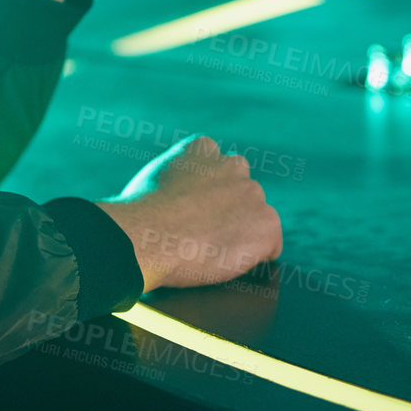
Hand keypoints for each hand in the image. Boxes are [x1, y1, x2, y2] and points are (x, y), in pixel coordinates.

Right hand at [92, 135, 282, 291]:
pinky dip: (255, 257)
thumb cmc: (140, 214)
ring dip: (242, 231)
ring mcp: (252, 194)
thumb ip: (177, 178)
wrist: (146, 235)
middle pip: (241, 190)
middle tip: (204, 232)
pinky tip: (228, 261)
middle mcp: (232, 165)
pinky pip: (270, 246)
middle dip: (229, 209)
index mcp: (202, 148)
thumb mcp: (153, 178)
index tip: (195, 209)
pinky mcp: (266, 224)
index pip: (217, 166)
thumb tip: (177, 197)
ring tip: (211, 250)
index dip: (207, 192)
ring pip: (256, 217)